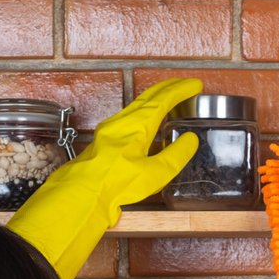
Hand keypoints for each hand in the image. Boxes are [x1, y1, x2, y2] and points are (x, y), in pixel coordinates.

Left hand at [7, 78, 202, 278]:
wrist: (83, 193)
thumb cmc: (118, 183)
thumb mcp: (155, 173)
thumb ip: (175, 155)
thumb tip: (191, 139)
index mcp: (138, 124)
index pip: (163, 99)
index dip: (181, 90)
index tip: (196, 85)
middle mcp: (123, 120)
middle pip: (148, 96)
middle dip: (168, 88)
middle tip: (185, 86)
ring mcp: (111, 128)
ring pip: (136, 105)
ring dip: (155, 99)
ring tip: (168, 101)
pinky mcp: (105, 139)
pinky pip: (128, 116)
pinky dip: (143, 112)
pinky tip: (145, 124)